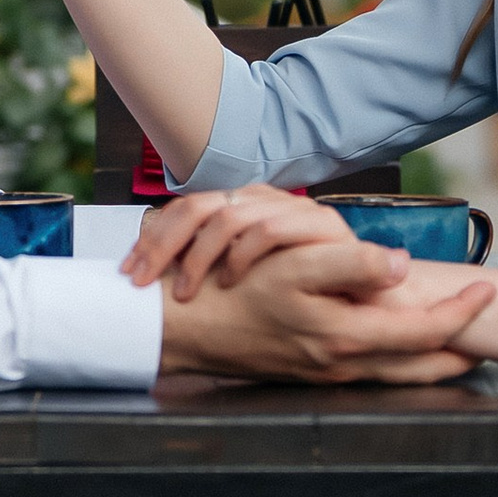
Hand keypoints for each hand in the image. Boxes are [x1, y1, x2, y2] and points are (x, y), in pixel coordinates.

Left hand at [124, 186, 354, 300]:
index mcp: (241, 204)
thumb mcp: (241, 276)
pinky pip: (267, 229)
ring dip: (198, 256)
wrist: (367, 297)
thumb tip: (146, 266)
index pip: (185, 207)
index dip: (152, 237)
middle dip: (162, 245)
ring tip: (186, 291)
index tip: (130, 271)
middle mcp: (263, 199)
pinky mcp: (320, 224)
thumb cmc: (298, 293)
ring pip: (227, 216)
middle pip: (197, 207)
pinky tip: (230, 280)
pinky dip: (244, 254)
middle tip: (142, 281)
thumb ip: (206, 261)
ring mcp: (291, 209)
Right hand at [163, 236, 496, 385]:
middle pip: (420, 367)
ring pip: (397, 372)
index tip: (487, 288)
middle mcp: (342, 365)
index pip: (425, 333)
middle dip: (459, 351)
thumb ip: (350, 265)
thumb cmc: (232, 293)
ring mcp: (326, 373)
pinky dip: (399, 359)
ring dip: (432, 358)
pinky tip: (399, 344)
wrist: (182, 327)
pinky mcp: (311, 371)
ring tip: (458, 340)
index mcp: (345, 339)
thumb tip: (403, 267)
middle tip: (489, 330)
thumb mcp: (293, 268)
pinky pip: (372, 370)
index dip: (461, 313)